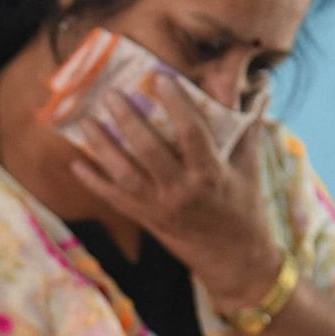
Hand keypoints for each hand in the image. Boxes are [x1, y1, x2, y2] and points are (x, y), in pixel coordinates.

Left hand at [69, 76, 281, 313]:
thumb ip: (247, 127)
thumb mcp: (250, 167)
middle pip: (149, 151)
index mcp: (211, 174)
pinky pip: (114, 198)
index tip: (160, 78)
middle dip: (128, 120)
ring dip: (103, 147)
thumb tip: (258, 88)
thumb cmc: (245, 206)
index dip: (176, 104)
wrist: (233, 258)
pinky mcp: (146, 219)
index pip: (191, 133)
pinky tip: (77, 163)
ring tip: (87, 121)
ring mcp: (160, 207)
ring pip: (124, 174)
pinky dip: (94, 181)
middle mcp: (182, 191)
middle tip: (111, 94)